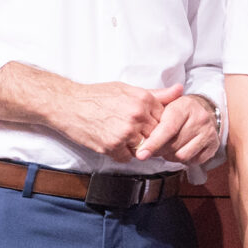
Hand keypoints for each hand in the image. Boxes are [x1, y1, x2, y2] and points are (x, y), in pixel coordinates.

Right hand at [54, 80, 181, 159]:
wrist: (67, 104)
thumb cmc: (96, 96)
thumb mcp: (127, 89)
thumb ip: (156, 94)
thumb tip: (180, 90)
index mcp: (143, 100)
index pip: (166, 120)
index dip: (158, 125)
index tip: (149, 126)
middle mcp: (137, 115)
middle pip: (156, 136)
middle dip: (149, 138)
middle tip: (136, 134)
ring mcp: (125, 132)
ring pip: (144, 149)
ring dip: (135, 147)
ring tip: (122, 137)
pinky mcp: (112, 146)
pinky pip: (127, 158)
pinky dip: (121, 154)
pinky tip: (112, 143)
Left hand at [136, 93, 219, 164]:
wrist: (204, 109)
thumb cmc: (178, 109)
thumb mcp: (165, 103)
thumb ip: (151, 109)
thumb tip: (137, 116)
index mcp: (184, 107)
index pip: (168, 128)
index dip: (153, 143)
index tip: (141, 154)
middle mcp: (200, 119)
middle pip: (173, 145)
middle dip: (159, 150)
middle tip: (154, 147)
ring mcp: (208, 133)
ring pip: (182, 155)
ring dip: (171, 156)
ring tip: (168, 148)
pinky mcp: (214, 145)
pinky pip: (193, 161)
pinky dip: (184, 160)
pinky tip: (181, 149)